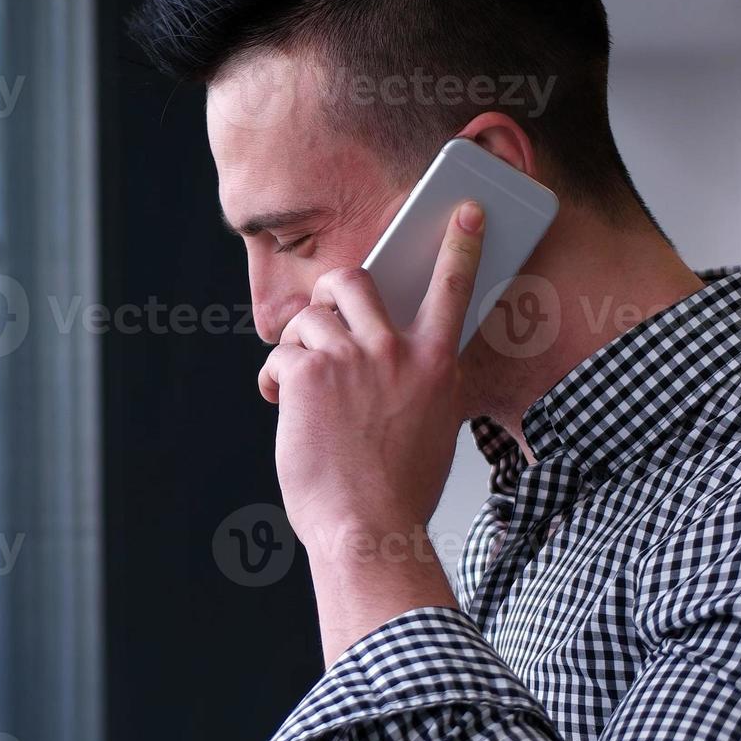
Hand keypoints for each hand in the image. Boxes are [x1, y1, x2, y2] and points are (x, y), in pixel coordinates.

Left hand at [257, 200, 485, 659]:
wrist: (368, 529)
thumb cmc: (396, 490)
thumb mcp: (431, 426)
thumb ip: (414, 382)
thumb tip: (385, 361)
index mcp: (435, 364)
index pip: (452, 289)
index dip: (460, 244)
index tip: (467, 211)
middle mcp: (396, 352)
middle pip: (352, 280)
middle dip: (328, 292)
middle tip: (320, 320)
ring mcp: (351, 360)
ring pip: (310, 318)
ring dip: (297, 347)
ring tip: (297, 386)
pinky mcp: (308, 374)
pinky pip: (280, 355)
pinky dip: (273, 379)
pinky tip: (280, 404)